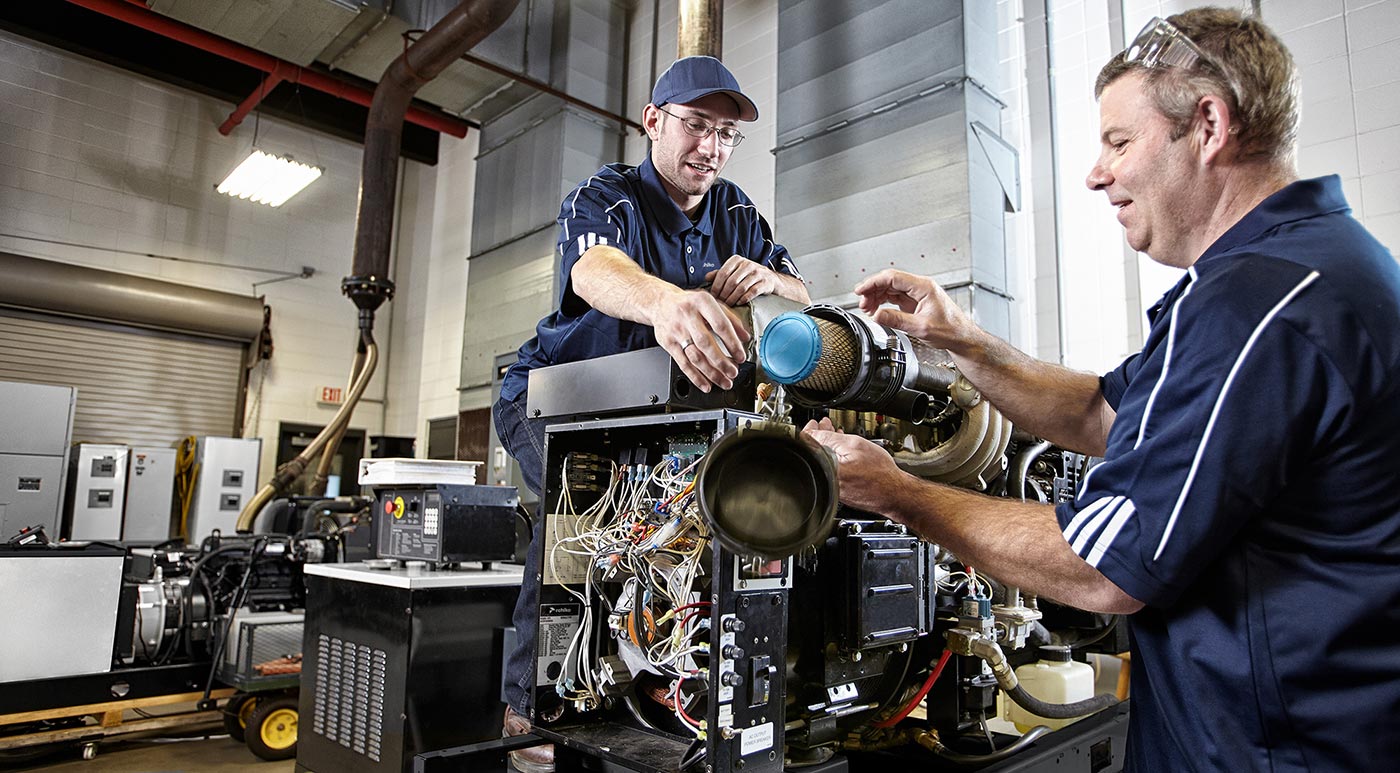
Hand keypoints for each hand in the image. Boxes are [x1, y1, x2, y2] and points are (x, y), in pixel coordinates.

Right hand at [654, 290, 751, 392]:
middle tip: (733, 372)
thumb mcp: (711, 303)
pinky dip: (695, 377)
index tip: (741, 356)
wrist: (661, 303)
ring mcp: (676, 331)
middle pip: (706, 343)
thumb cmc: (690, 304)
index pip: (720, 325)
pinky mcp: (668, 343)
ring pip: (694, 356)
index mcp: (702, 302)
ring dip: (711, 373)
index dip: (732, 343)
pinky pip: (683, 363)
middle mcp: (687, 316)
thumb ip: (730, 319)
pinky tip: (706, 384)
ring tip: (724, 381)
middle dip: (722, 362)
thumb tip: (745, 337)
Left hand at [705, 255, 782, 305]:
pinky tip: (739, 303)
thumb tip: (707, 278)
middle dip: (724, 294)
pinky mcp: (765, 282)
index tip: (713, 296)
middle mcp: (747, 264)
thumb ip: (720, 273)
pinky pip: (752, 292)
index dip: (716, 286)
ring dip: (733, 298)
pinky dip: (744, 299)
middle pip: (731, 281)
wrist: (770, 279)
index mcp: (737, 260)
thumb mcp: (734, 271)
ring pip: (741, 288)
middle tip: (720, 303)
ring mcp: (758, 273)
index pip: (723, 273)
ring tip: (729, 305)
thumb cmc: (748, 276)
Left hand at [801, 418, 905, 514]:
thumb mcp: (854, 444)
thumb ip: (829, 437)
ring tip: (836, 435)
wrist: (893, 492)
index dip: (810, 430)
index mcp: (825, 467)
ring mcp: (832, 486)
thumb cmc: (879, 472)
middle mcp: (826, 479)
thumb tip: (811, 432)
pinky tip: (843, 451)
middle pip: (815, 453)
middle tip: (826, 426)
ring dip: (828, 446)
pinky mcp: (838, 491)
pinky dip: (834, 458)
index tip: (815, 424)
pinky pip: (831, 469)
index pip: (807, 445)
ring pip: (824, 460)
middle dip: (820, 436)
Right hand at [854, 269, 972, 350]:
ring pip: (891, 288)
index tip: (860, 290)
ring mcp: (917, 294)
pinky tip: (877, 310)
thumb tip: (878, 315)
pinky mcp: (915, 302)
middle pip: (889, 281)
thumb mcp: (921, 327)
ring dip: (877, 297)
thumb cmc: (950, 330)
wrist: (962, 337)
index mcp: (923, 287)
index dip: (873, 283)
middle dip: (872, 291)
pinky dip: (884, 302)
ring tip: (867, 308)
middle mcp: (920, 287)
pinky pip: (895, 297)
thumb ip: (897, 320)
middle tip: (861, 303)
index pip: (892, 277)